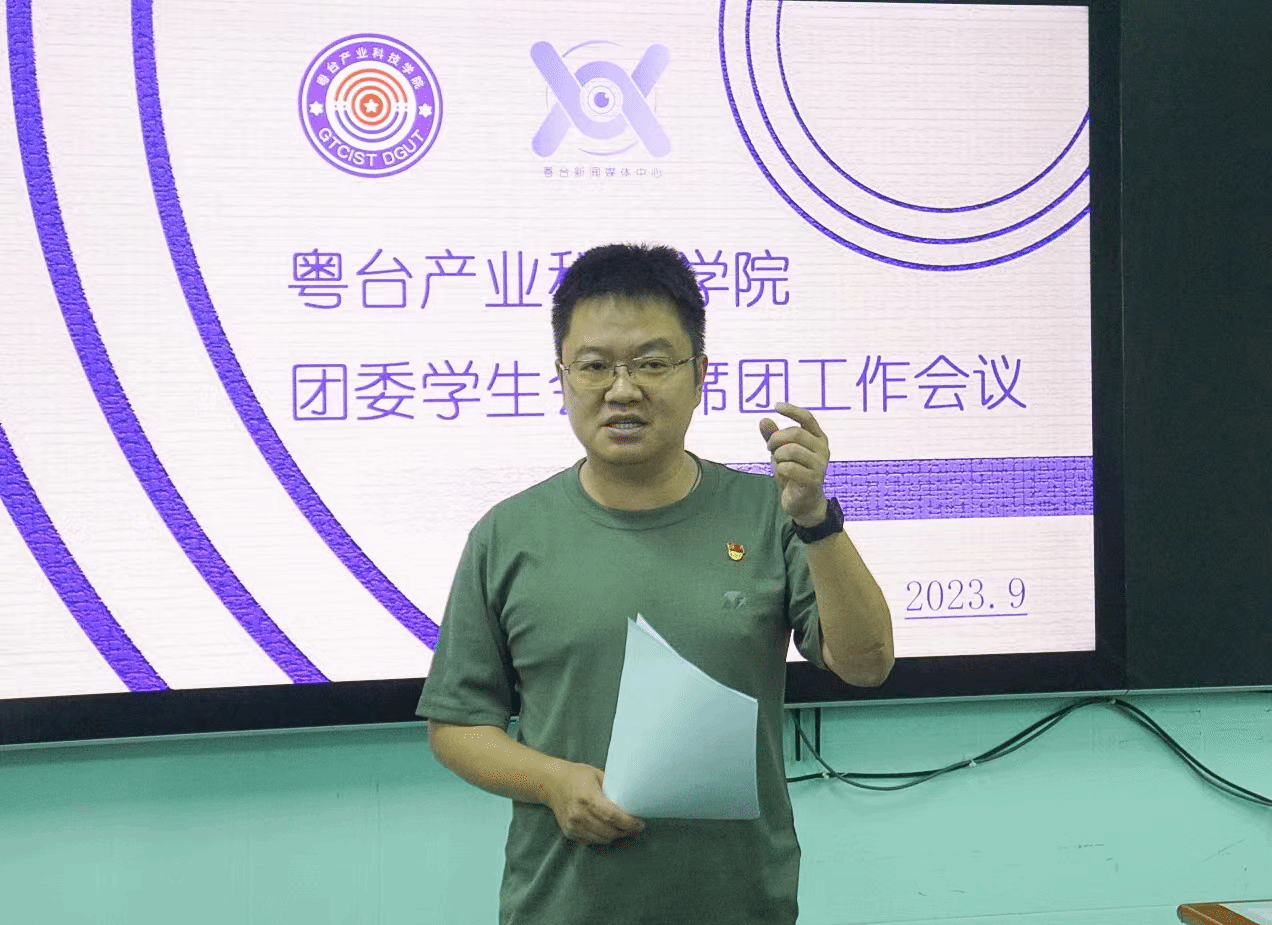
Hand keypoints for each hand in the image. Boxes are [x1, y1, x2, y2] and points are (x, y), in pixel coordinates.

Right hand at [545, 762, 644, 845]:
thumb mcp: (597, 774)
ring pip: (602, 839)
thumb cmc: (577, 775)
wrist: (550, 783)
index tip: (640, 824)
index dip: (629, 823)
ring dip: (616, 835)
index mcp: (587, 797)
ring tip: (625, 828)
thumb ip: (612, 788)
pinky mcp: (570, 833)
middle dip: (626, 831)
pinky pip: (592, 841)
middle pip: (609, 831)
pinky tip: (609, 829)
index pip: (611, 816)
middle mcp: (578, 814)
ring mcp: (573, 826)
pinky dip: (603, 837)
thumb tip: (632, 798)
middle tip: (637, 827)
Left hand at [758, 402, 829, 526]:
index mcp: (818, 438)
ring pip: (791, 450)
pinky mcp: (813, 480)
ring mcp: (820, 465)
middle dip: (776, 439)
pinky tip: (782, 474)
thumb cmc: (793, 473)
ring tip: (777, 462)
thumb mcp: (781, 452)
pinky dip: (780, 469)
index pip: (807, 418)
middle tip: (769, 448)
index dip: (793, 410)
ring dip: (777, 456)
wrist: (803, 502)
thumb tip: (764, 420)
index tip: (777, 406)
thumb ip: (773, 437)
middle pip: (796, 433)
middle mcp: (823, 449)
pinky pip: (789, 467)